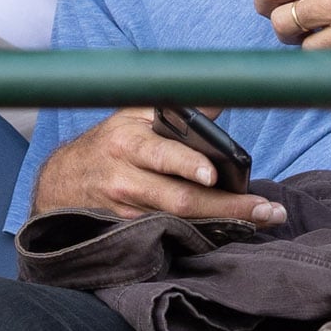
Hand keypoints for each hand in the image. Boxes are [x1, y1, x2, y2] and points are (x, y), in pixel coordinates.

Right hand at [30, 107, 285, 225]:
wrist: (63, 184)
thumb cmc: (106, 144)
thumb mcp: (132, 115)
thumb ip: (175, 109)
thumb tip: (219, 95)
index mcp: (128, 143)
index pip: (161, 155)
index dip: (187, 165)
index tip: (212, 173)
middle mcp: (127, 180)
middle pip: (181, 200)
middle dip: (228, 206)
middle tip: (267, 210)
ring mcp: (130, 212)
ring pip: (183, 222)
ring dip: (226, 224)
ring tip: (264, 220)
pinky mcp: (133, 232)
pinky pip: (175, 234)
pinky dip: (207, 234)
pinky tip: (235, 232)